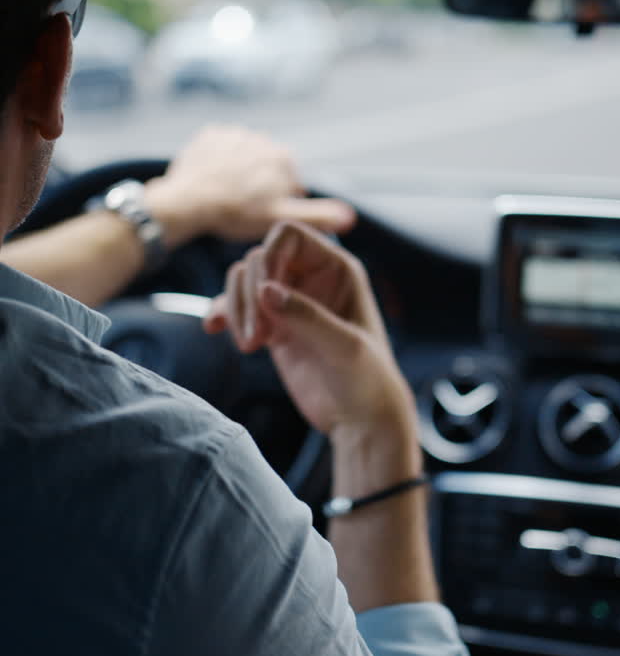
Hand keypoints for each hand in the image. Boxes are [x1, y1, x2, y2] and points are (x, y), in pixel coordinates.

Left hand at [144, 125, 355, 246]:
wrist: (189, 201)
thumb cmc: (237, 213)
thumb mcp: (281, 218)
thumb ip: (318, 216)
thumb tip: (350, 216)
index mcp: (284, 158)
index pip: (291, 183)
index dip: (279, 202)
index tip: (261, 213)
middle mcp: (264, 138)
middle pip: (268, 168)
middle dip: (260, 185)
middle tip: (242, 207)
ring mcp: (236, 133)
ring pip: (244, 158)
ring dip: (240, 173)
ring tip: (226, 194)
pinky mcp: (210, 134)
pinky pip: (221, 148)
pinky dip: (219, 162)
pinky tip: (213, 180)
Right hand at [203, 221, 413, 438]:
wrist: (361, 419)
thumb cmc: (368, 379)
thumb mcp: (344, 347)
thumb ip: (306, 316)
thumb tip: (265, 290)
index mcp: (337, 268)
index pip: (289, 236)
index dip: (268, 255)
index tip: (262, 293)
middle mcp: (311, 278)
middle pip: (258, 258)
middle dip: (249, 294)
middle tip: (257, 339)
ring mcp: (290, 302)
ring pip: (243, 282)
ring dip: (236, 309)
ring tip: (250, 346)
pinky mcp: (273, 326)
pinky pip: (238, 307)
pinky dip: (223, 314)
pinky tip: (214, 329)